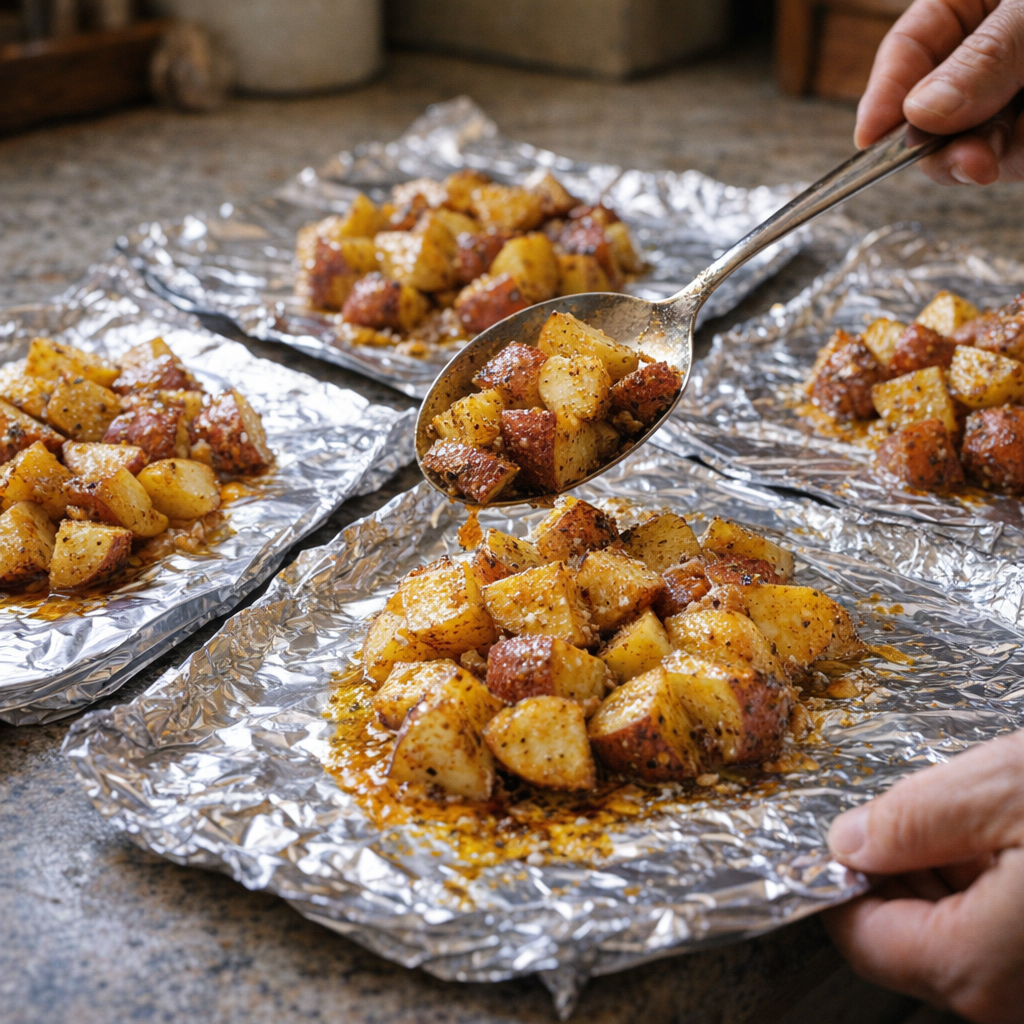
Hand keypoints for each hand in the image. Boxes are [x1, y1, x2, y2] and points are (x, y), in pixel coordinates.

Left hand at [822, 730, 1023, 1021]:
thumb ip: (909, 821)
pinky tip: (1006, 836)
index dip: (837, 876)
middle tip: (910, 809)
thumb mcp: (999, 795)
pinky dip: (990, 883)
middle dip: (895, 868)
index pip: (859, 936)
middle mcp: (1011, 1000)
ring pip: (959, 933)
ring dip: (947, 874)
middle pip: (907, 935)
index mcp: (975, 967)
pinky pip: (1004, 933)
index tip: (836, 832)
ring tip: (971, 816)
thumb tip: (849, 842)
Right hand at [855, 0, 1023, 183]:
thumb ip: (982, 57)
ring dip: (981, 155)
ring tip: (1000, 154)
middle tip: (960, 161)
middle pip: (928, 112)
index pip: (908, 48)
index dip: (883, 95)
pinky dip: (1020, 152)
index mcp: (969, 4)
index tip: (868, 138)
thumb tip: (921, 112)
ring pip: (968, 144)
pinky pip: (1012, 155)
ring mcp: (1007, 95)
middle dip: (937, 143)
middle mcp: (983, 55)